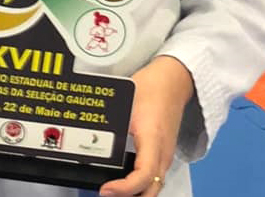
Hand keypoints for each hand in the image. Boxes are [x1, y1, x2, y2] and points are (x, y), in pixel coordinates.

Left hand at [100, 56, 195, 196]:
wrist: (174, 79)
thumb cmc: (153, 87)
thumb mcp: (126, 101)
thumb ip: (110, 122)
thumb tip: (89, 138)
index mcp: (153, 138)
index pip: (144, 175)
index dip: (124, 188)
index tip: (105, 189)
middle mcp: (163, 152)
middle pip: (151, 190)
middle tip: (106, 194)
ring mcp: (165, 155)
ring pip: (154, 187)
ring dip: (135, 194)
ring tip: (112, 191)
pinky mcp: (163, 154)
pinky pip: (154, 179)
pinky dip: (139, 187)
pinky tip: (123, 183)